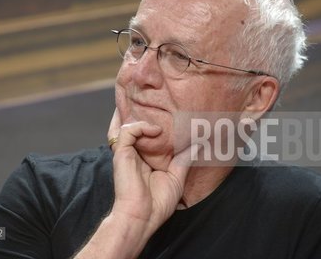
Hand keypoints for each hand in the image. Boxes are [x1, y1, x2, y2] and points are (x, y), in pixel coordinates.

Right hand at [107, 109, 194, 237]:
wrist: (142, 218)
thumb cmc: (157, 203)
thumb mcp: (176, 177)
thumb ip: (184, 159)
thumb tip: (199, 143)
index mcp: (144, 158)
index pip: (146, 134)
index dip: (154, 122)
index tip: (171, 113)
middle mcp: (134, 152)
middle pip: (135, 124)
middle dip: (143, 111)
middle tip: (159, 102)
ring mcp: (127, 152)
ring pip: (128, 123)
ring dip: (143, 116)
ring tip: (161, 117)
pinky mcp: (121, 153)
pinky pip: (128, 130)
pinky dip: (141, 126)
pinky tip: (156, 131)